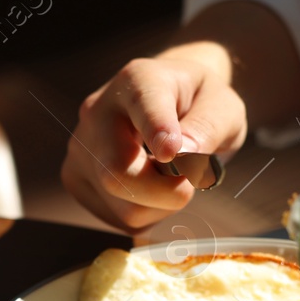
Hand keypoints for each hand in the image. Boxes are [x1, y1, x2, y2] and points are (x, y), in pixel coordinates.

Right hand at [60, 50, 247, 232]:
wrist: (171, 106)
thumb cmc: (199, 105)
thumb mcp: (223, 107)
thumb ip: (210, 126)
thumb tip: (184, 155)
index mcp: (138, 80)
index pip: (144, 107)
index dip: (158, 132)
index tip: (171, 150)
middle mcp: (98, 111)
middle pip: (117, 170)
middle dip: (163, 192)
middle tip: (191, 185)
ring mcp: (80, 148)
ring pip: (124, 205)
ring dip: (162, 205)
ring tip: (170, 178)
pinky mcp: (76, 180)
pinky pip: (119, 220)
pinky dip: (147, 214)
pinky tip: (150, 188)